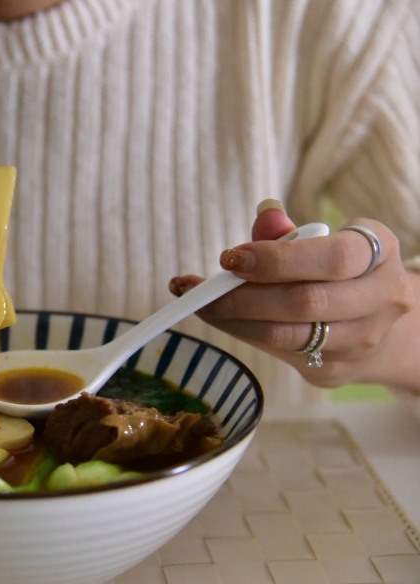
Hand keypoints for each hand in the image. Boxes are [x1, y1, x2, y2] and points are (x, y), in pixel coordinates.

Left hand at [169, 202, 416, 387]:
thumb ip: (292, 232)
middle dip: (243, 296)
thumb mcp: (325, 241)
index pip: (333, 258)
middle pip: (306, 302)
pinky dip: (242, 333)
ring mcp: (363, 340)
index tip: (229, 258)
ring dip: (234, 320)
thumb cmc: (336, 270)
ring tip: (200, 304)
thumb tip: (265, 216)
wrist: (377, 323)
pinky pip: (280, 353)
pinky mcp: (336, 367)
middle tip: (201, 288)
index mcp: (381, 252)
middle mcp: (382, 299)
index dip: (277, 259)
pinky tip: (219, 319)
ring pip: (288, 335)